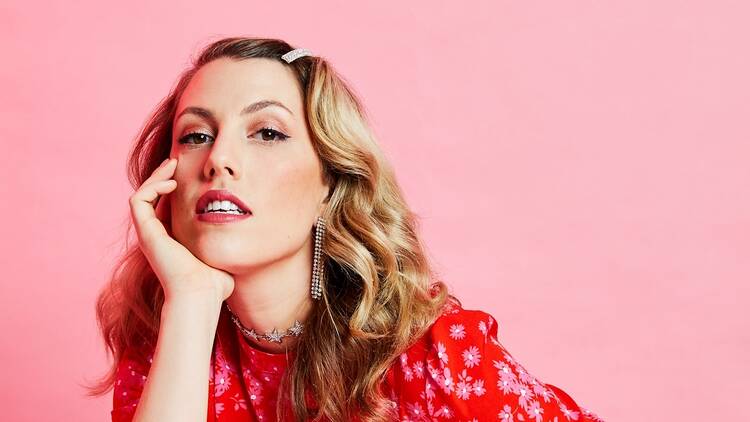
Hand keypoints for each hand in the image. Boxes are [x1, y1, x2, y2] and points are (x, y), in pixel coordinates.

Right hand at [129, 157, 234, 303]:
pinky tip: (172, 183)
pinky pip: (138, 200)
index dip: (173, 187)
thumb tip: (243, 232)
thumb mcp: (222, 253)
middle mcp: (157, 236)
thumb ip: (226, 241)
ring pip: (141, 194)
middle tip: (176, 160)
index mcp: (172, 240)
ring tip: (172, 165)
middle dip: (162, 176)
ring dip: (155, 177)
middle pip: (151, 197)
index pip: (166, 205)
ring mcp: (149, 234)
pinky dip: (152, 187)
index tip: (188, 171)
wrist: (201, 293)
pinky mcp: (146, 233)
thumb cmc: (215, 281)